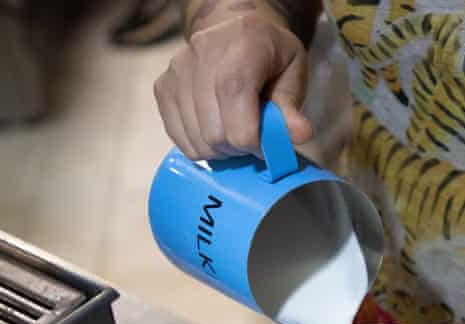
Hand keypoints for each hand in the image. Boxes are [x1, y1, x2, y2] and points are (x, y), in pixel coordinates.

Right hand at [154, 15, 311, 159]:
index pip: (234, 99)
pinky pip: (179, 137)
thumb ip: (292, 108)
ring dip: (221, 150)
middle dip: (239, 148)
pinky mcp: (163, 87)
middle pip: (215, 131)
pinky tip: (217, 130)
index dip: (252, 138)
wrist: (237, 32)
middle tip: (253, 139)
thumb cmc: (270, 57)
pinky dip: (201, 146)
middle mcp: (202, 54)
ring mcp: (177, 70)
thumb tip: (301, 135)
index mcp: (242, 46)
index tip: (266, 145)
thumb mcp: (292, 74)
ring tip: (235, 132)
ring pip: (197, 140)